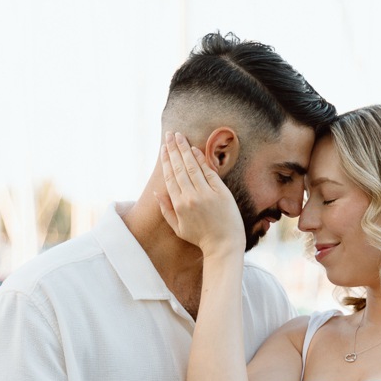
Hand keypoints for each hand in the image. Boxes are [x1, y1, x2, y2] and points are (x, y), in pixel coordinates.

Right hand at [159, 132, 244, 254]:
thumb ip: (166, 210)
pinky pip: (208, 172)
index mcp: (179, 205)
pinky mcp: (221, 192)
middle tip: (169, 134)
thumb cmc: (201, 238)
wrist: (224, 245)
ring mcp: (206, 194)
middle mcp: (191, 197)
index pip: (170, 177)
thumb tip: (156, 193)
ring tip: (179, 136)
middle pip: (179, 168)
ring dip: (185, 150)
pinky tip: (194, 149)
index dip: (166, 161)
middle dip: (173, 149)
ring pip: (192, 167)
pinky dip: (201, 159)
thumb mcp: (178, 228)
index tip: (163, 148)